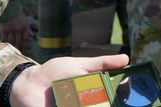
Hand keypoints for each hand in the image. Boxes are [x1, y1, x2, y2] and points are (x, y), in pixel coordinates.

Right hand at [0, 13, 32, 50]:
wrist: (9, 7)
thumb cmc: (18, 15)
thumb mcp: (25, 20)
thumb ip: (28, 28)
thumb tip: (32, 35)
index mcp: (25, 27)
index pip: (26, 40)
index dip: (25, 47)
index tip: (24, 51)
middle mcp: (18, 29)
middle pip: (19, 42)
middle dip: (18, 48)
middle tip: (17, 52)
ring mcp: (11, 30)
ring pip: (11, 42)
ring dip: (11, 47)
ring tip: (11, 50)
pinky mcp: (4, 30)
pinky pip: (4, 39)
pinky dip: (4, 43)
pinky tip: (4, 46)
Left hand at [10, 54, 128, 106]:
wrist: (29, 83)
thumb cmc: (54, 72)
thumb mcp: (80, 65)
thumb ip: (101, 63)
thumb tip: (126, 59)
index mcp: (92, 95)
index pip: (110, 100)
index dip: (120, 100)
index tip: (131, 101)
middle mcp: (85, 104)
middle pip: (101, 105)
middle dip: (109, 104)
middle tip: (110, 101)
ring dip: (95, 105)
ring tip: (80, 102)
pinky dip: (76, 106)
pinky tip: (74, 104)